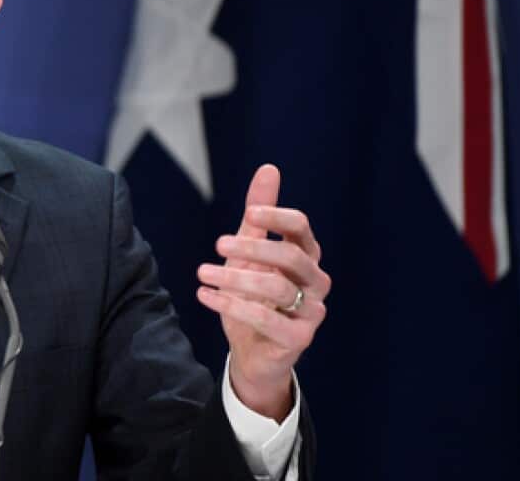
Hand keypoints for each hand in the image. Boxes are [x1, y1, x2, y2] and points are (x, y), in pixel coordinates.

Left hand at [195, 164, 330, 420]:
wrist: (253, 350)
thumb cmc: (254, 294)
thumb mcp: (251, 251)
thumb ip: (258, 215)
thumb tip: (269, 168)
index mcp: (306, 256)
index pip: (301, 229)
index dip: (278, 217)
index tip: (249, 214)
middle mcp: (315, 281)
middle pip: (290, 256)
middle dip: (252, 247)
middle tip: (217, 244)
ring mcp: (311, 311)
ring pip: (277, 287)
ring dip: (235, 277)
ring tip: (204, 273)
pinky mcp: (298, 338)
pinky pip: (267, 319)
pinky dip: (232, 305)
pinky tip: (205, 296)